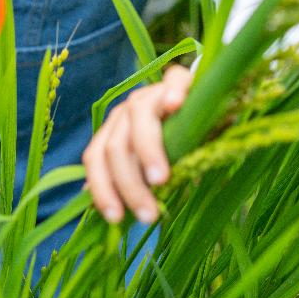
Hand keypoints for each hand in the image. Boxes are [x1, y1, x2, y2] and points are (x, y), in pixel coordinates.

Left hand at [82, 64, 191, 224]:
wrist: (203, 110)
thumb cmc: (177, 146)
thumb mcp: (151, 169)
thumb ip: (130, 182)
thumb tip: (103, 211)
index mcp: (114, 132)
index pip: (95, 157)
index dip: (101, 187)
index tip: (115, 218)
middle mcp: (127, 111)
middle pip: (115, 145)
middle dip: (128, 183)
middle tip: (148, 214)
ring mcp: (152, 93)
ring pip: (138, 116)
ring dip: (147, 150)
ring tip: (161, 179)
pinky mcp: (180, 80)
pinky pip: (173, 81)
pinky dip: (173, 92)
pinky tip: (177, 106)